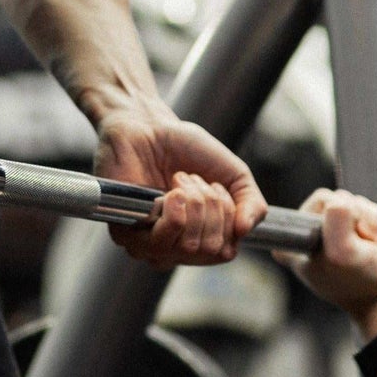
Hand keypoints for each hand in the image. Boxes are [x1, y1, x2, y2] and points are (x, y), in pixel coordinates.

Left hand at [95, 105, 265, 268]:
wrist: (148, 125)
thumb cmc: (187, 149)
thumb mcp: (234, 174)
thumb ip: (252, 204)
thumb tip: (245, 232)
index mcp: (198, 239)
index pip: (225, 251)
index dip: (228, 215)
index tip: (214, 186)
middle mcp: (173, 248)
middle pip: (210, 250)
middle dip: (211, 205)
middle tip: (193, 179)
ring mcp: (148, 244)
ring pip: (189, 248)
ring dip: (195, 204)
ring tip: (179, 181)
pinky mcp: (124, 234)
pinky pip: (160, 242)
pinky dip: (175, 210)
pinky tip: (168, 191)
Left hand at [271, 188, 376, 337]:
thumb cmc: (368, 284)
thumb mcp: (342, 253)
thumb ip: (336, 218)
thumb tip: (341, 202)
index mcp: (297, 243)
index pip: (323, 199)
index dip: (345, 214)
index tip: (349, 243)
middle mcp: (312, 238)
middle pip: (345, 200)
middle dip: (368, 221)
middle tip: (371, 248)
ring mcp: (337, 236)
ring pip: (363, 206)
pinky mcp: (359, 236)